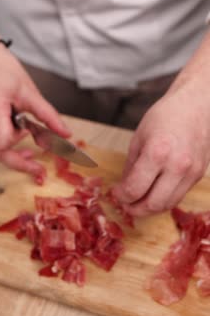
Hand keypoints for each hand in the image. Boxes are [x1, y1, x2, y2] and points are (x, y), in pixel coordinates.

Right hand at [0, 43, 70, 174]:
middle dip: (17, 161)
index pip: (2, 143)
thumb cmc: (2, 68)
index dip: (19, 146)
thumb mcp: (29, 90)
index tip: (32, 140)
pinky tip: (12, 140)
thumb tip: (66, 135)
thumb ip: (48, 115)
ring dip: (8, 155)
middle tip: (38, 167)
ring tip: (28, 150)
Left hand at [112, 81, 209, 215]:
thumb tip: (124, 187)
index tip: (116, 193)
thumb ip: (131, 165)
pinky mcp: (199, 175)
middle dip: (135, 209)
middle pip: (153, 203)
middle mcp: (177, 166)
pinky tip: (154, 194)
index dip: (121, 196)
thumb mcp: (139, 137)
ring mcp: (191, 172)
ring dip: (150, 208)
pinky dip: (164, 199)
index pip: (135, 189)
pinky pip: (179, 195)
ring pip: (168, 204)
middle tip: (125, 205)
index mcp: (157, 153)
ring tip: (138, 203)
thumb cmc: (165, 116)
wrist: (195, 106)